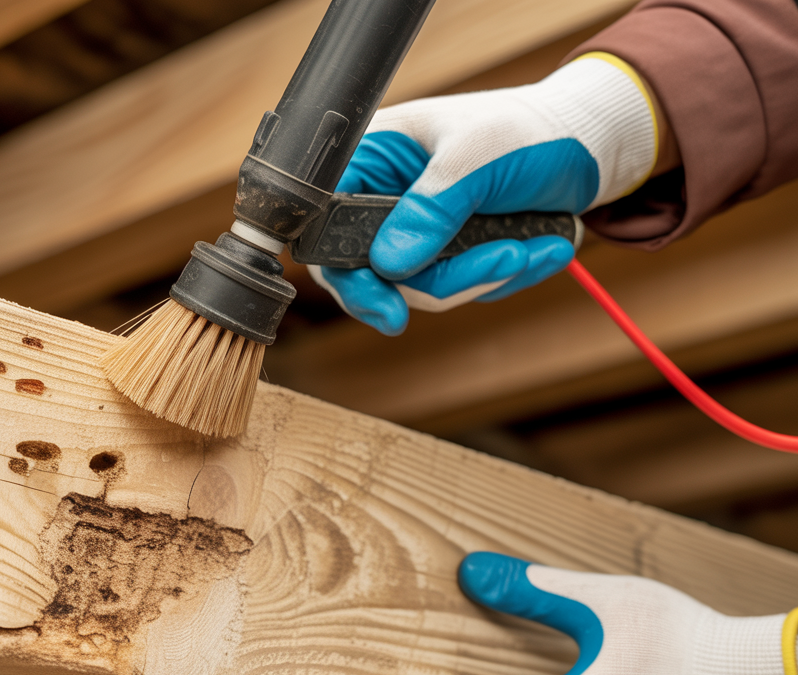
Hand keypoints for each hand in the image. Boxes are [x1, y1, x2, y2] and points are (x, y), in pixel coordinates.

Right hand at [315, 54, 657, 333]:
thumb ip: (431, 209)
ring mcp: (415, 232)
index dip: (343, 268)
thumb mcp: (477, 158)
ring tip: (529, 247)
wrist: (587, 147)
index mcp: (372, 158)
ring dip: (479, 278)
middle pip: (370, 271)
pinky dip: (499, 279)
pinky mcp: (447, 256)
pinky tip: (538, 248)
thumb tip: (390, 265)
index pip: (328, 223)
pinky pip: (456, 290)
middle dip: (435, 280)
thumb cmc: (527, 131)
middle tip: (492, 272)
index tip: (384, 303)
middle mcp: (383, 199)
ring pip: (419, 288)